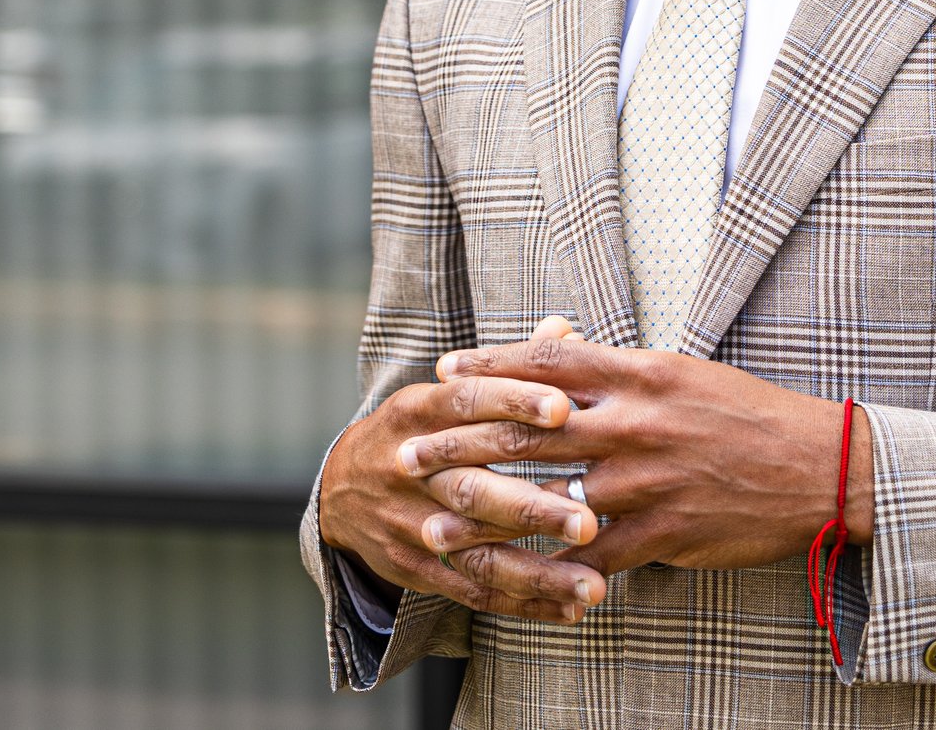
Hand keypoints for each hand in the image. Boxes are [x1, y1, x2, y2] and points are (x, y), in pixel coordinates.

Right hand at [319, 327, 608, 623]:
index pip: (466, 403)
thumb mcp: (445, 390)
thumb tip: (566, 328)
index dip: (512, 402)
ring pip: (475, 552)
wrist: (342, 489)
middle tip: (591, 518)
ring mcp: (410, 524)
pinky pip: (473, 590)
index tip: (564, 408)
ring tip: (593, 586)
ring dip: (537, 573)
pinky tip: (569, 608)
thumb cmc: (420, 429)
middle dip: (532, 506)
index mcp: (416, 412)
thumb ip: (508, 367)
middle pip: (472, 488)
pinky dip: (523, 602)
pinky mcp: (416, 568)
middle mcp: (409, 470)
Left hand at [403, 334, 872, 578]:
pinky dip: (547, 568)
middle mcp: (636, 422)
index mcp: (643, 373)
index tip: (443, 372)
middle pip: (529, 428)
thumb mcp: (686, 373)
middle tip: (408, 451)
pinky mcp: (662, 532)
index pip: (549, 360)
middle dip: (460, 441)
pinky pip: (589, 555)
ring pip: (546, 498)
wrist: (820, 469)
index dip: (489, 364)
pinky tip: (508, 577)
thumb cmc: (752, 416)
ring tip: (432, 525)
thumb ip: (622, 367)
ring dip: (482, 515)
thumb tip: (563, 345)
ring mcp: (646, 480)